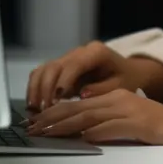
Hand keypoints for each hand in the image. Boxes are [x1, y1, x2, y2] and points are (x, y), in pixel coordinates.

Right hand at [26, 41, 162, 110]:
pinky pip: (42, 74)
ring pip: (43, 69)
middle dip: (45, 89)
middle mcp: (78, 51)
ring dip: (36, 90)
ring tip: (35, 111)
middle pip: (54, 66)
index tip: (56, 101)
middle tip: (43, 112)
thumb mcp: (121, 86)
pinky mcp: (60, 67)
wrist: (127, 71)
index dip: (63, 82)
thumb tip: (82, 94)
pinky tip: (34, 106)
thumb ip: (102, 89)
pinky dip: (35, 89)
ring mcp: (67, 58)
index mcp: (95, 52)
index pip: (74, 65)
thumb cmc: (126, 79)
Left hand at [26, 89, 162, 148]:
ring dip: (64, 126)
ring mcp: (129, 110)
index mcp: (116, 97)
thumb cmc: (159, 132)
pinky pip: (109, 128)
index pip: (79, 104)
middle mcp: (119, 99)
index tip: (37, 123)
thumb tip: (80, 135)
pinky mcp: (137, 124)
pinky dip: (91, 134)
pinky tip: (77, 139)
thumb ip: (106, 125)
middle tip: (32, 128)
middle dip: (52, 118)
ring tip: (45, 133)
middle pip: (79, 108)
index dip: (56, 113)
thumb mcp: (129, 124)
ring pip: (89, 116)